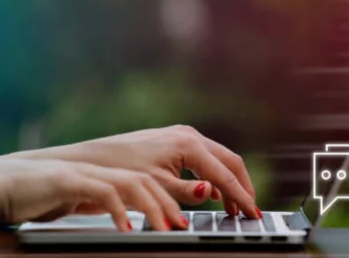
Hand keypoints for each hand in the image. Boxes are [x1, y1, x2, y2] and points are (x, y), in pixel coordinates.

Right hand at [0, 158, 186, 230]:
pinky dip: (118, 210)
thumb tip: (132, 217)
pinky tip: (126, 228)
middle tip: (182, 225)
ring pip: (132, 183)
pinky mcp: (70, 181)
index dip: (169, 197)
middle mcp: (102, 170)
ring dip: (152, 207)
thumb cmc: (42, 196)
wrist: (3, 185)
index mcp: (108, 174)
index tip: (183, 219)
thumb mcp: (82, 201)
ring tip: (164, 229)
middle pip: (147, 180)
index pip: (148, 181)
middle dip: (169, 202)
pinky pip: (102, 193)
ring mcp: (88, 172)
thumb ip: (108, 204)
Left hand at [28, 126, 260, 217]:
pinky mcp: (176, 139)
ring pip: (219, 157)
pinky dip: (215, 173)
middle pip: (230, 160)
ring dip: (229, 180)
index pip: (225, 174)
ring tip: (234, 206)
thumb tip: (213, 192)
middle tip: (249, 210)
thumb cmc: (122, 171)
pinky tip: (213, 191)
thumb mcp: (156, 186)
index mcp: (188, 144)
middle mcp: (189, 135)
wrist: (95, 158)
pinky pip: (206, 157)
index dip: (242, 196)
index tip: (253, 213)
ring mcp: (183, 134)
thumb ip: (188, 192)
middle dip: (242, 185)